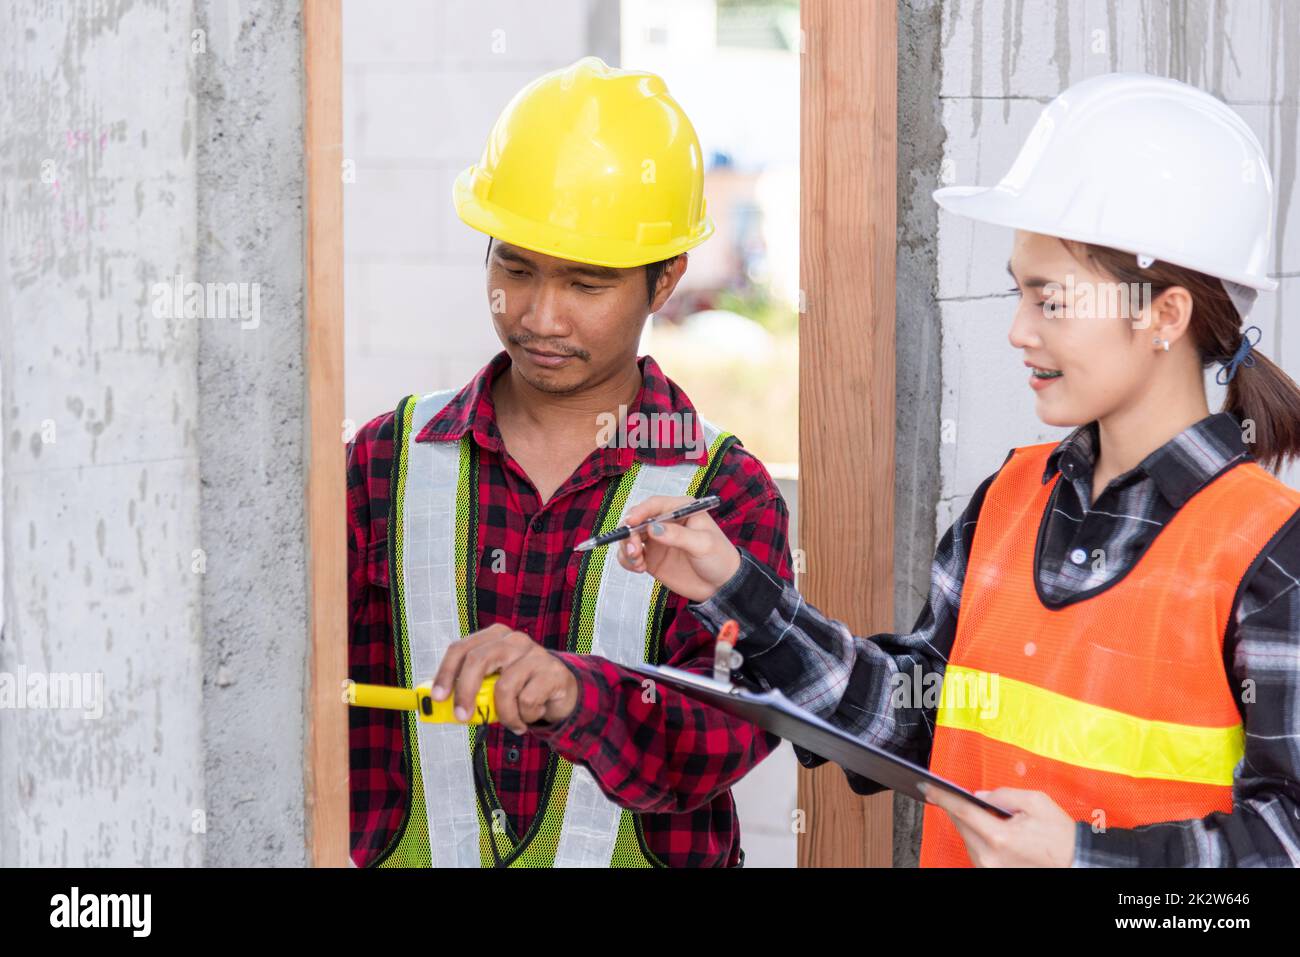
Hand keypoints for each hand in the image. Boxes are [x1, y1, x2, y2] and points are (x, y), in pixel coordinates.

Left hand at [430, 623, 578, 734]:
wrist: (562, 690)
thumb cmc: (520, 688)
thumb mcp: (492, 686)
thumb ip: (470, 691)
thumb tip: (441, 706)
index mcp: (494, 637)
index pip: (461, 648)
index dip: (446, 673)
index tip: (438, 696)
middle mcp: (513, 640)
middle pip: (478, 661)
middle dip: (465, 692)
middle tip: (462, 716)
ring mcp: (535, 653)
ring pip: (503, 688)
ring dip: (504, 714)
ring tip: (512, 721)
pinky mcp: (553, 672)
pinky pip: (527, 701)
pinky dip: (524, 717)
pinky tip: (531, 715)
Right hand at [613, 495, 741, 602]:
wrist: (722, 585)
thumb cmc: (720, 558)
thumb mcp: (703, 544)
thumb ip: (678, 535)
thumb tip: (653, 528)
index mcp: (681, 509)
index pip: (654, 504)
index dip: (639, 512)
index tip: (630, 523)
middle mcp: (666, 521)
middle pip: (637, 520)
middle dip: (629, 533)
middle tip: (634, 550)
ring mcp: (656, 540)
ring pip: (629, 537)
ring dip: (626, 548)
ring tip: (637, 563)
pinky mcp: (651, 557)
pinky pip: (630, 555)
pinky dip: (628, 560)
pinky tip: (639, 568)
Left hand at [922, 785, 1076, 866]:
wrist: (1076, 863)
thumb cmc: (1060, 836)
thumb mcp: (1035, 802)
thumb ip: (1002, 795)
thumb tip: (979, 796)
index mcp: (1000, 836)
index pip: (962, 810)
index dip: (942, 796)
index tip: (928, 788)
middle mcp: (990, 856)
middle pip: (961, 825)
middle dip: (958, 808)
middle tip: (960, 795)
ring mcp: (990, 868)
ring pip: (967, 839)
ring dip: (969, 824)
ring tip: (984, 815)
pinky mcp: (992, 873)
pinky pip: (976, 851)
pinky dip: (977, 838)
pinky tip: (990, 830)